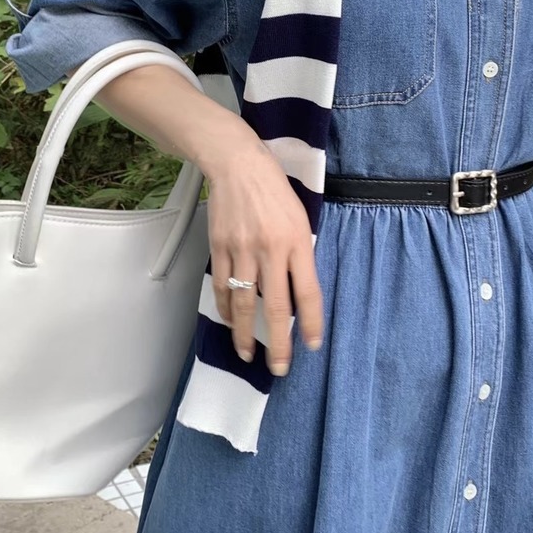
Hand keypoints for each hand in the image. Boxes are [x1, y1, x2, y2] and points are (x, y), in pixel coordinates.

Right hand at [205, 142, 323, 375]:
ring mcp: (242, 250)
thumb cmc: (274, 188)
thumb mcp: (300, 217)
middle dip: (278, 343)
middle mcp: (271, 250)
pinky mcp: (219, 247)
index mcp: (297, 241)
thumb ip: (300, 252)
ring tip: (248, 354)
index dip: (312, 323)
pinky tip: (229, 320)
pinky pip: (222, 286)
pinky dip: (224, 308)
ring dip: (244, 334)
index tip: (313, 345)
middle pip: (276, 307)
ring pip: (243, 303)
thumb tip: (298, 290)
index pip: (308, 292)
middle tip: (279, 368)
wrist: (237, 164)